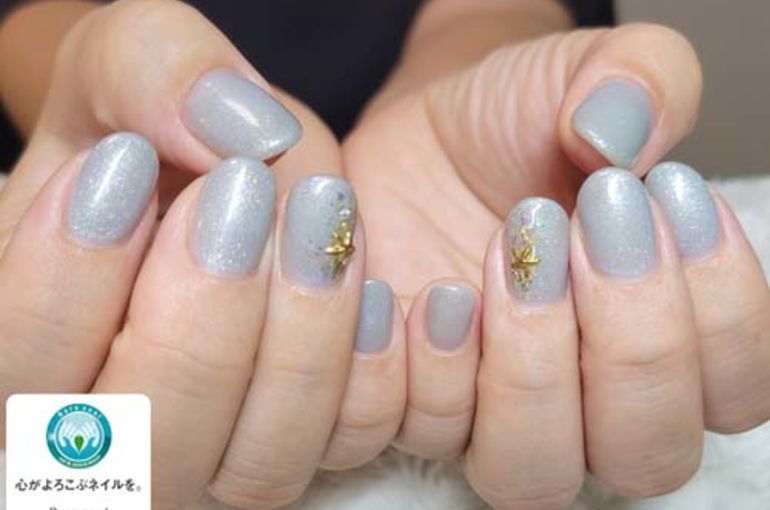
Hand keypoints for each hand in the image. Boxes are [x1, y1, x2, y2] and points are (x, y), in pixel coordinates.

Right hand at [0, 1, 408, 508]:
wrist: (219, 171)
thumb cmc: (152, 134)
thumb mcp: (125, 69)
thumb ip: (149, 72)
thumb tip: (232, 133)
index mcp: (30, 351)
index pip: (18, 370)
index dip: (66, 283)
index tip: (127, 165)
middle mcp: (117, 436)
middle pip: (140, 452)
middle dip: (201, 325)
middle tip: (245, 189)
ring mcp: (215, 452)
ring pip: (253, 471)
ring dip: (298, 348)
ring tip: (319, 213)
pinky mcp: (296, 440)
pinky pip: (340, 447)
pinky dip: (363, 373)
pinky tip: (368, 282)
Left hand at [343, 4, 769, 508]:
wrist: (423, 131)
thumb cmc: (514, 116)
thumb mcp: (584, 73)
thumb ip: (640, 81)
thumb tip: (625, 133)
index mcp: (666, 336)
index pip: (737, 391)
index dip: (717, 310)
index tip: (659, 194)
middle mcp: (587, 395)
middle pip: (646, 455)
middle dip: (631, 346)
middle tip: (583, 224)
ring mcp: (494, 409)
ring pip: (535, 475)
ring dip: (531, 370)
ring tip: (507, 253)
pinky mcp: (413, 401)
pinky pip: (423, 438)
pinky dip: (430, 371)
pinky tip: (424, 292)